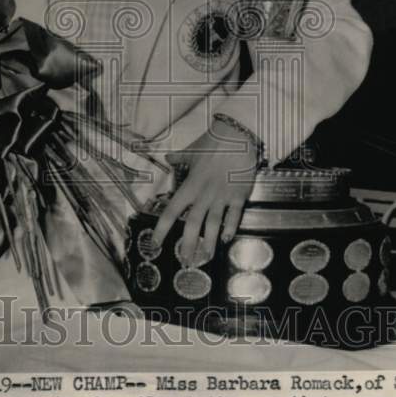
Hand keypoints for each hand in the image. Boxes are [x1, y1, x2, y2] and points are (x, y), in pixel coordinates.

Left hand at [152, 119, 257, 263]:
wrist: (237, 135)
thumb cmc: (212, 142)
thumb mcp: (191, 151)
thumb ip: (178, 157)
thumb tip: (166, 157)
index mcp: (190, 185)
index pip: (172, 211)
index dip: (162, 229)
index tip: (156, 242)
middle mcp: (204, 194)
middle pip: (192, 224)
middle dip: (188, 245)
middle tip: (185, 261)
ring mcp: (222, 196)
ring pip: (213, 224)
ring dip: (210, 243)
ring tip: (207, 257)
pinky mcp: (239, 195)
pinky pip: (234, 215)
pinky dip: (231, 227)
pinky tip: (228, 238)